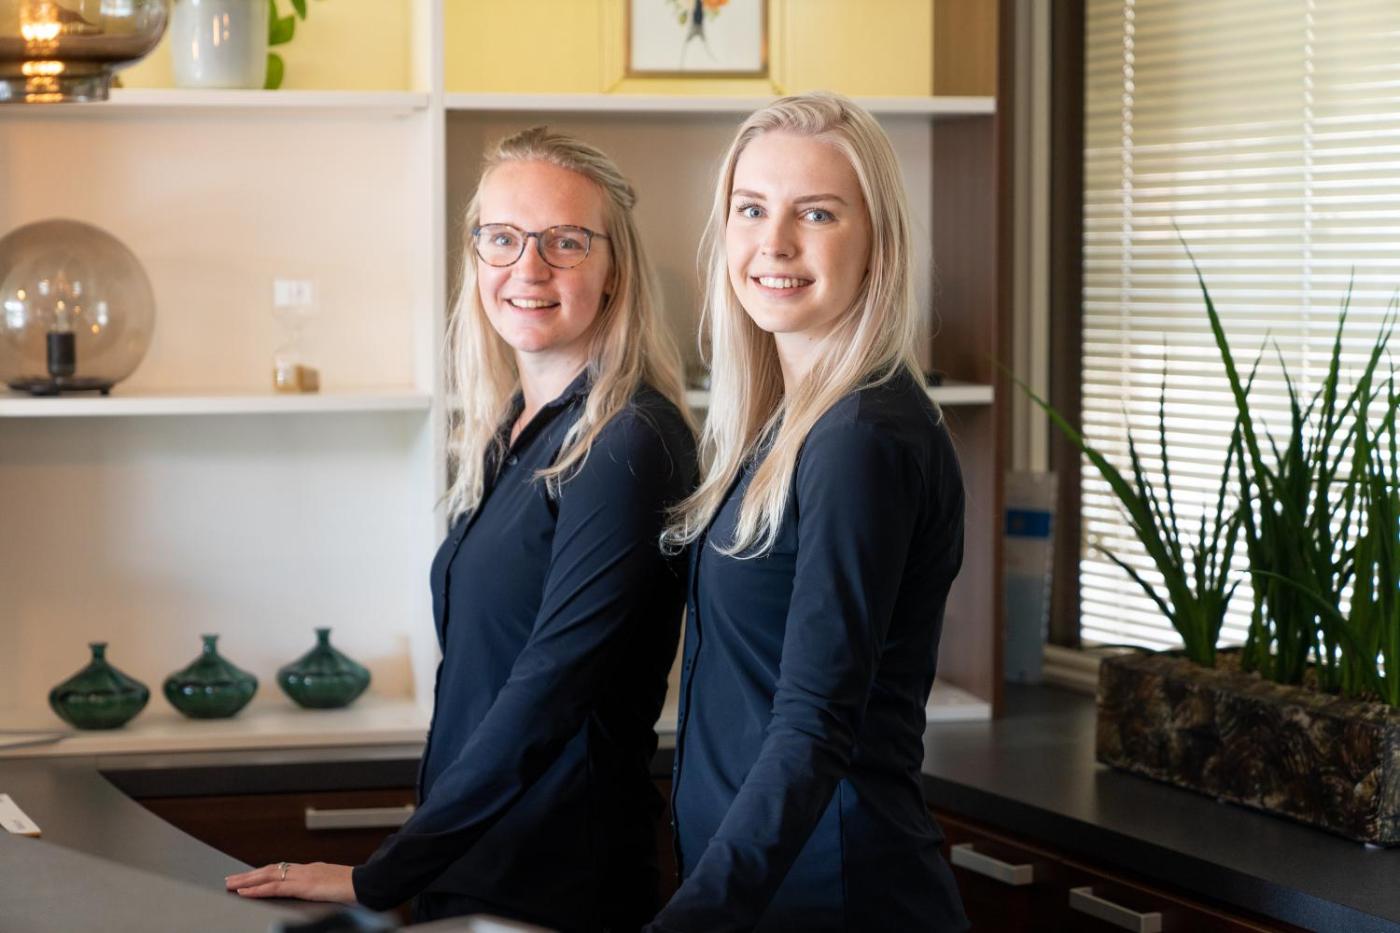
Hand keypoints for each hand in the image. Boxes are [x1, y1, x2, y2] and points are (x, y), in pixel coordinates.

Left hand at [225, 861, 356, 903]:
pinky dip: (258, 890)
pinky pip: (276, 888)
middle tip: (231, 879)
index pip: (282, 870)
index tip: (250, 877)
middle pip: (271, 870)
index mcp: (313, 870)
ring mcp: (304, 876)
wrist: (369, 884)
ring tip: (232, 885)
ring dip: (248, 881)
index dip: (263, 873)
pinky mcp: (305, 886)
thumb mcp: (336, 889)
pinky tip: (246, 893)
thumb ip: (323, 890)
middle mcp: (306, 869)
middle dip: (249, 875)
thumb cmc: (357, 889)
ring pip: (269, 876)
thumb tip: (317, 895)